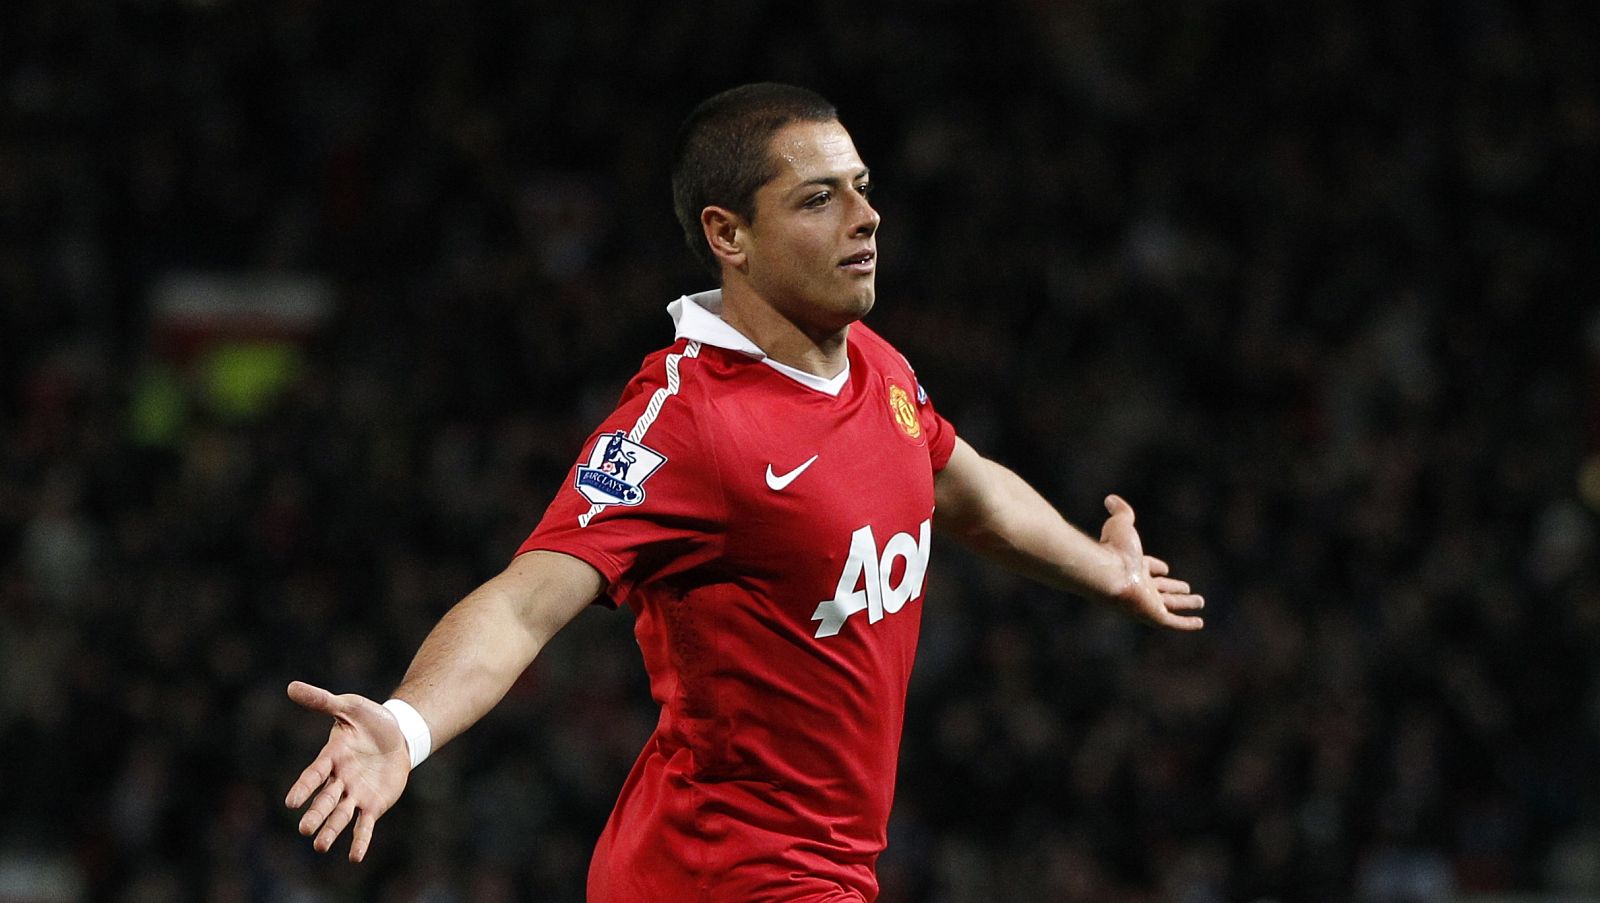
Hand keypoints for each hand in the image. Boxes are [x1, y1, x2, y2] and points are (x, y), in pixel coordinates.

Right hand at [284, 681, 410, 861]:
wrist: (398, 733)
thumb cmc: (369, 719)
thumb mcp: (348, 706)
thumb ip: (322, 701)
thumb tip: (291, 686)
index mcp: (332, 756)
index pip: (315, 773)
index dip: (304, 787)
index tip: (291, 802)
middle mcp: (340, 779)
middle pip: (326, 799)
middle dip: (317, 813)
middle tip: (304, 829)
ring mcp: (356, 793)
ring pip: (341, 815)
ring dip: (331, 830)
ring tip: (320, 846)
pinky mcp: (373, 804)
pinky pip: (364, 824)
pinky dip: (360, 840)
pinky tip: (354, 857)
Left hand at [1099, 495, 1204, 629]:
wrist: (1108, 571)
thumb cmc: (1113, 548)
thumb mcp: (1121, 523)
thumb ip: (1121, 511)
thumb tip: (1110, 498)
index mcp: (1132, 567)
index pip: (1146, 569)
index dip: (1155, 568)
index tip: (1164, 568)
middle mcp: (1139, 586)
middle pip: (1159, 589)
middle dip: (1173, 589)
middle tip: (1187, 590)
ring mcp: (1146, 603)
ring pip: (1169, 605)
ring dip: (1185, 603)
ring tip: (1200, 601)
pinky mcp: (1153, 616)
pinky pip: (1173, 623)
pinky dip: (1186, 624)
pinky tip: (1200, 623)